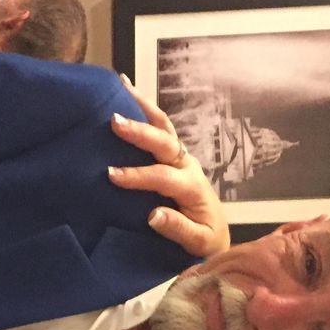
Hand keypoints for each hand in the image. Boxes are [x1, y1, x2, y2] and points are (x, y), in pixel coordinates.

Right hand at [106, 75, 228, 257]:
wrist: (216, 234)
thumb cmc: (205, 240)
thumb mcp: (198, 242)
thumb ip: (178, 228)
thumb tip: (154, 215)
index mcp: (192, 188)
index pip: (163, 177)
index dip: (138, 176)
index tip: (113, 175)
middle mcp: (188, 166)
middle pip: (165, 143)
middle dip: (140, 132)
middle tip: (114, 122)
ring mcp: (182, 158)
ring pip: (164, 127)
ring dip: (144, 107)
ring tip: (122, 86)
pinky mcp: (175, 156)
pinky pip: (161, 128)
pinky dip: (146, 109)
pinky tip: (128, 92)